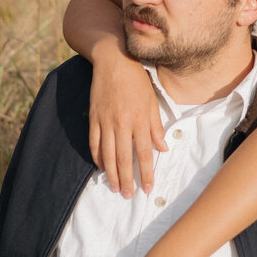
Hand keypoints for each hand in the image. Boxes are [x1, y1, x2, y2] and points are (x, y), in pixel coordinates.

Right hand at [89, 51, 166, 196]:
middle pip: (124, 158)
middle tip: (128, 196)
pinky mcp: (93, 118)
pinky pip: (94, 143)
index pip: (144, 153)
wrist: (114, 60)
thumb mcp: (152, 101)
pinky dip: (97, 157)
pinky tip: (101, 168)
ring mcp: (105, 121)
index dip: (146, 172)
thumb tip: (162, 148)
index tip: (147, 188)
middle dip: (127, 179)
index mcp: (139, 119)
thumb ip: (156, 126)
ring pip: (108, 154)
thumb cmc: (136, 80)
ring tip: (115, 188)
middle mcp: (121, 123)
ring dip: (111, 174)